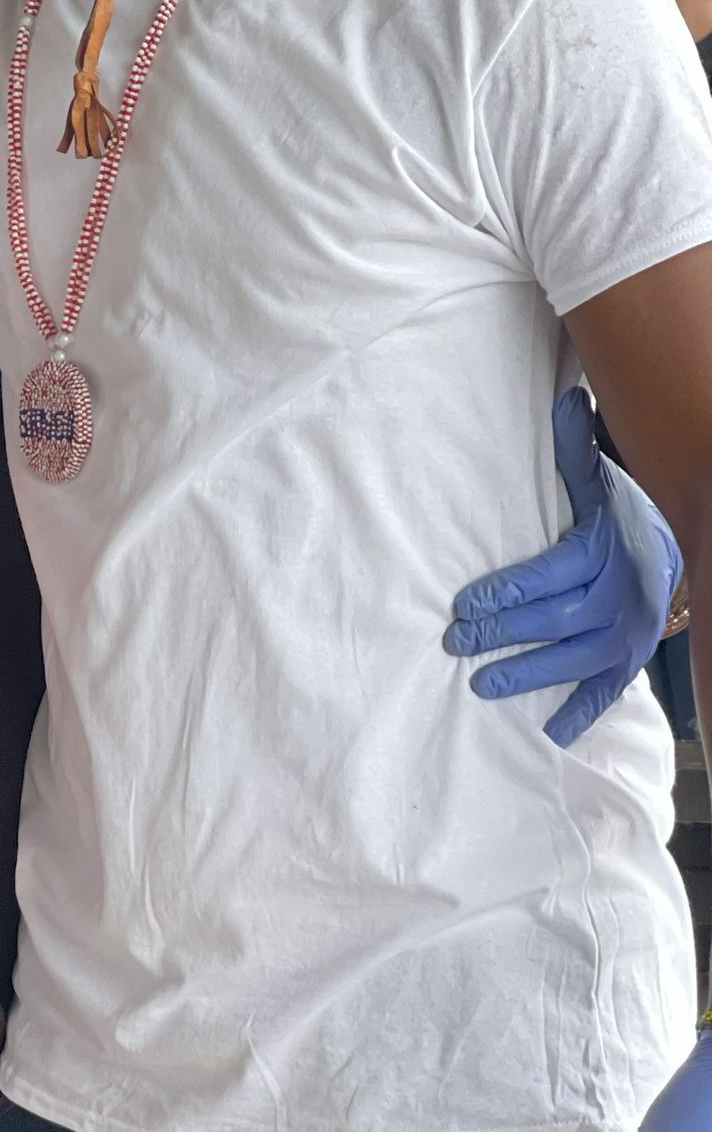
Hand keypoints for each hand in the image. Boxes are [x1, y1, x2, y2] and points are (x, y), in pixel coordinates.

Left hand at [445, 386, 681, 747]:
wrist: (675, 543)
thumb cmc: (617, 510)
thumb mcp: (596, 478)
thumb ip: (573, 446)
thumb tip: (567, 398)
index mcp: (603, 552)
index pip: (550, 575)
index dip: (507, 591)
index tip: (464, 605)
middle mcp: (619, 596)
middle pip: (556, 621)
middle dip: (503, 634)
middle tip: (455, 643)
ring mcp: (628, 634)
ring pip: (576, 660)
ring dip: (529, 675)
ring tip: (481, 686)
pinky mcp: (632, 659)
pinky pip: (609, 691)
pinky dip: (582, 712)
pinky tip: (552, 733)